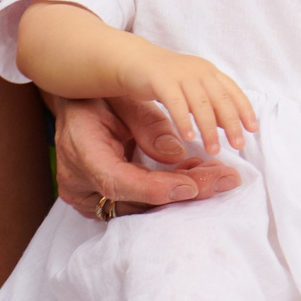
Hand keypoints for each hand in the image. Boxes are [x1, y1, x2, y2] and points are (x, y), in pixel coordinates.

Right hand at [51, 95, 241, 216]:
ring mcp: (88, 197)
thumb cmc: (97, 95)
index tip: (192, 187)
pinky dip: (168, 191)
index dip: (156, 188)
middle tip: (225, 179)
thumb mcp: (122, 97)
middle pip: (136, 200)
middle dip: (184, 190)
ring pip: (141, 206)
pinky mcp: (100, 201)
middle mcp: (79, 183)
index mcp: (79, 152)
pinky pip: (139, 203)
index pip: (116, 181)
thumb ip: (146, 123)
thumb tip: (177, 153)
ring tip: (218, 174)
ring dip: (183, 191)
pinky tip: (197, 176)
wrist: (75, 105)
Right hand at [108, 42, 253, 155]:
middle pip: (221, 99)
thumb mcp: (191, 89)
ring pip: (201, 103)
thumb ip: (208, 105)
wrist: (131, 59)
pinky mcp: (160, 78)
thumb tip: (228, 125)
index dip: (244, 110)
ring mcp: (180, 73)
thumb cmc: (163, 78)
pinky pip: (176, 102)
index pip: (232, 91)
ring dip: (210, 129)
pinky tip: (189, 138)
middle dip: (232, 123)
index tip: (253, 129)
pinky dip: (184, 120)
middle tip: (239, 145)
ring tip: (214, 150)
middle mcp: (198, 70)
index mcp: (208, 72)